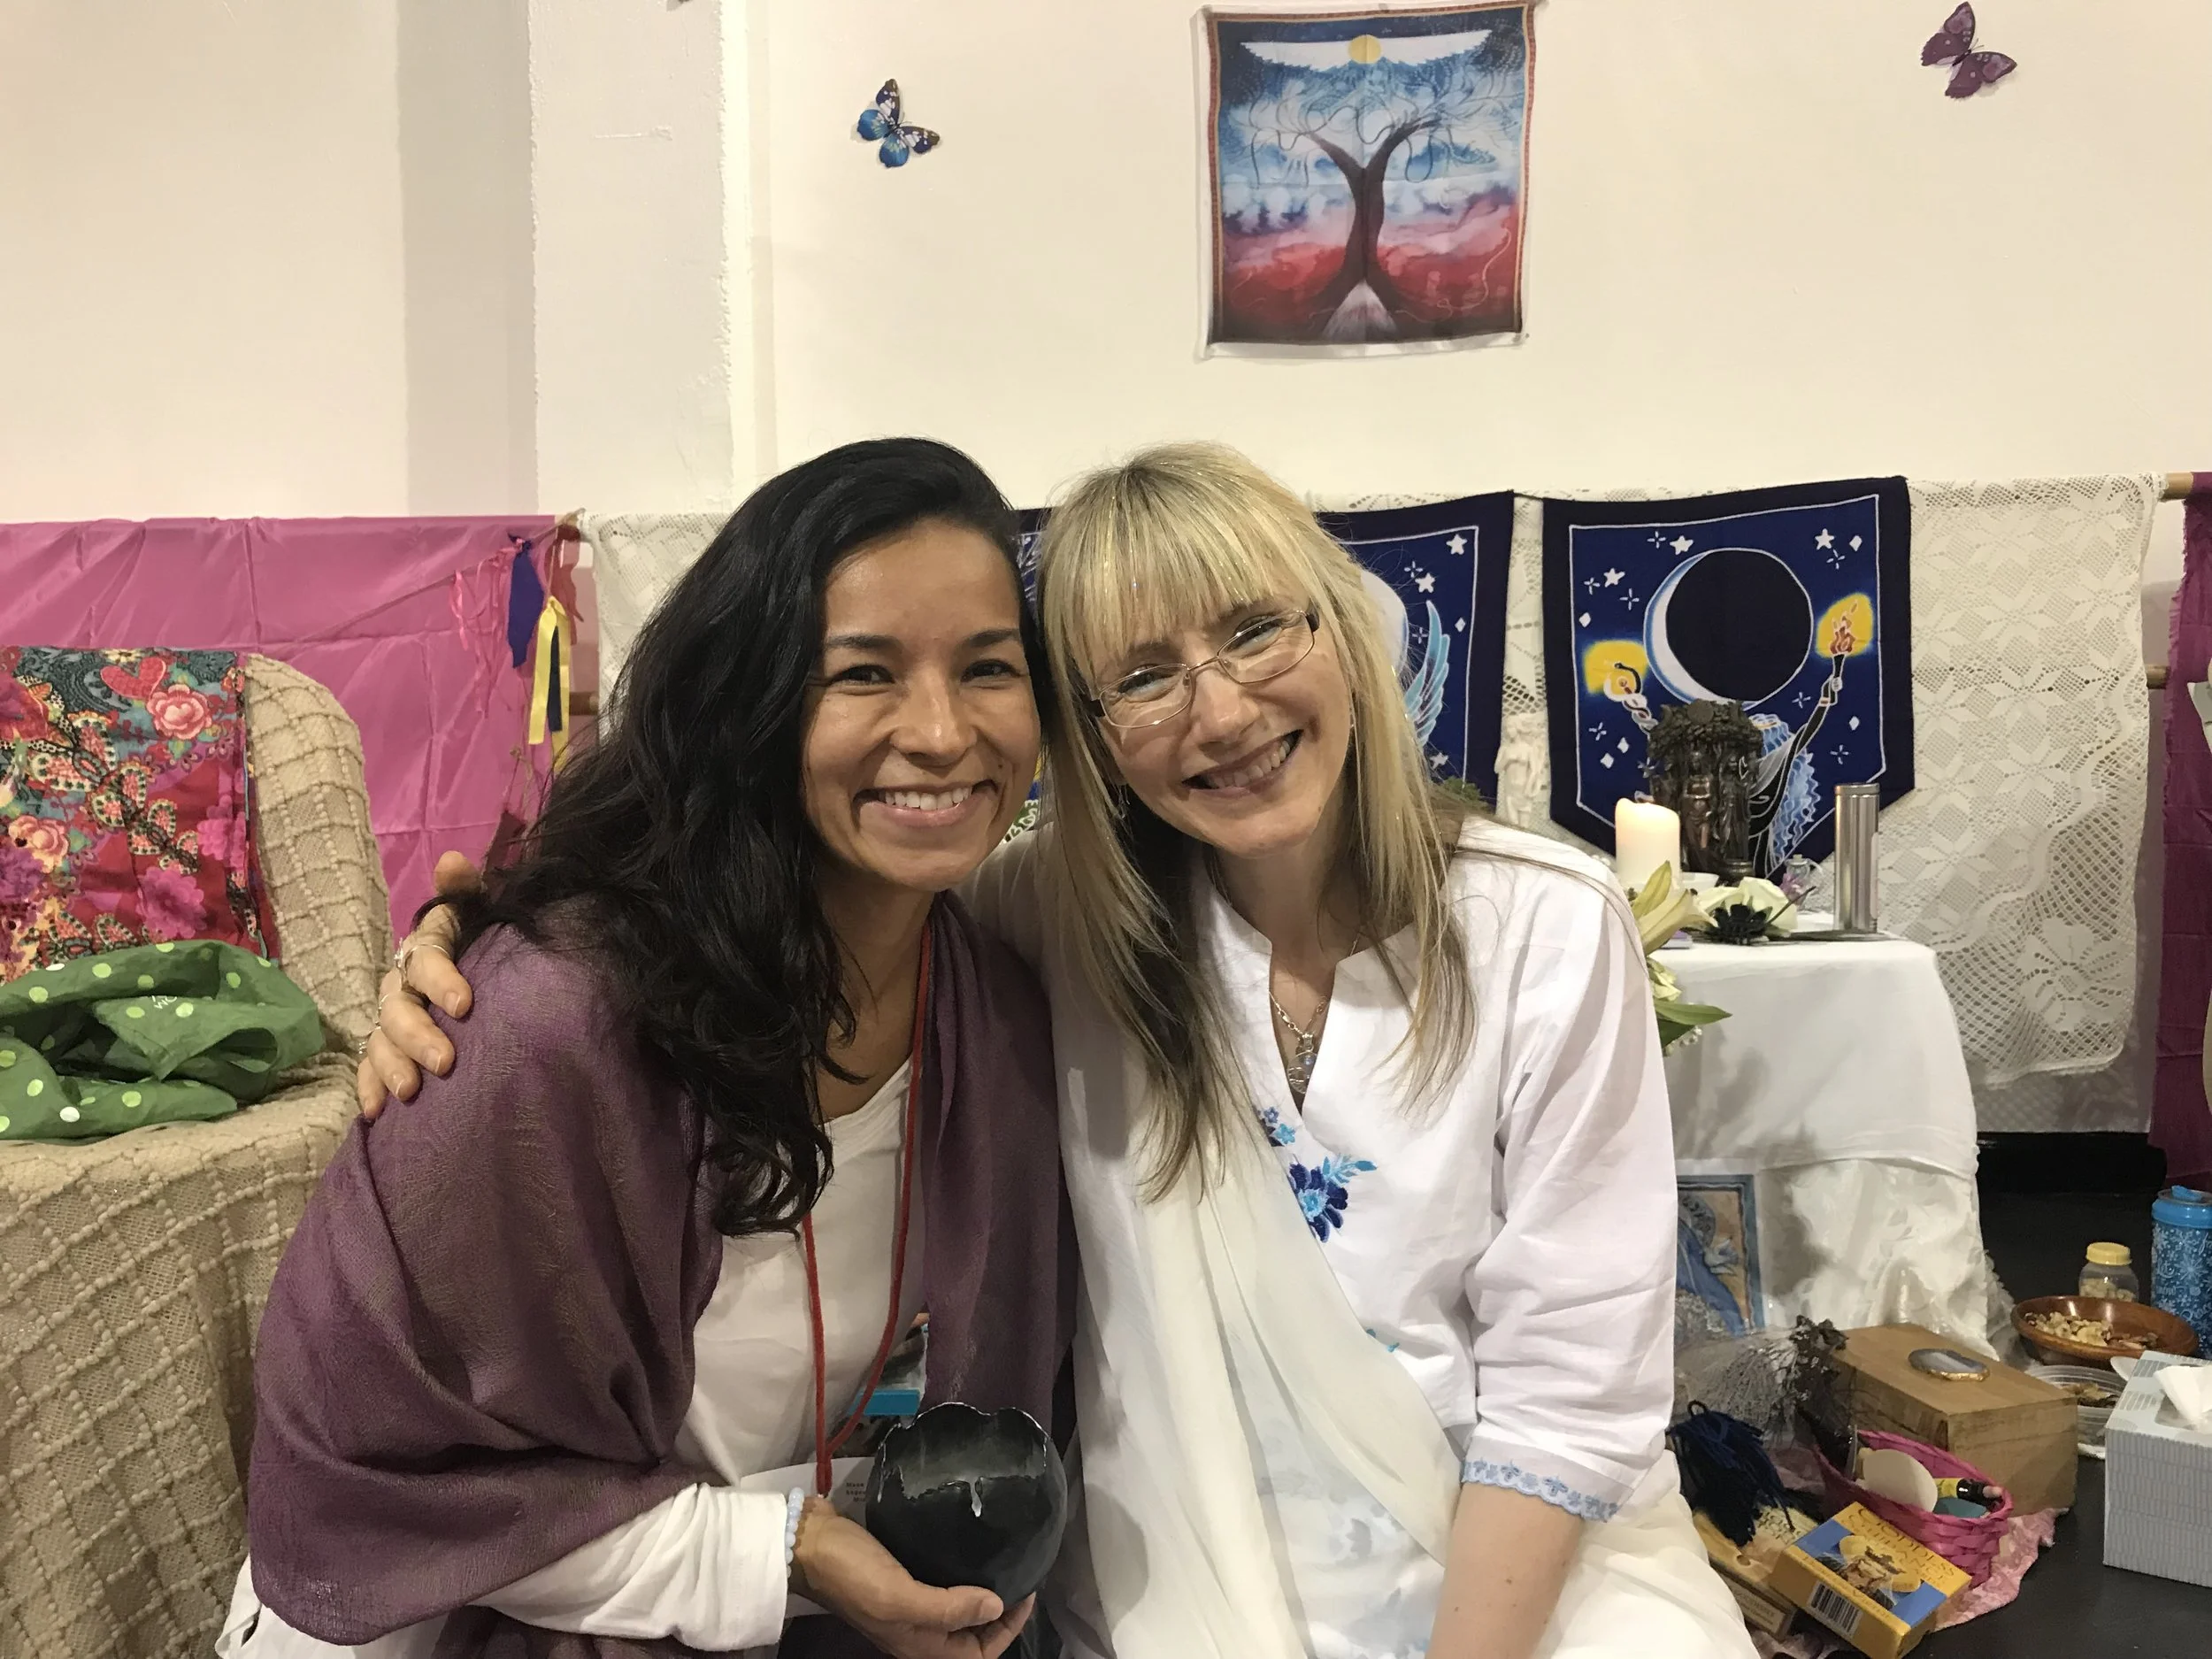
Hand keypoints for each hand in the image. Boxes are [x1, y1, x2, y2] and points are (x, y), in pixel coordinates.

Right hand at [356, 852, 482, 1118]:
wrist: (478, 985)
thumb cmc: (482, 945)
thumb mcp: (480, 915)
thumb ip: (465, 892)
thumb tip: (451, 861)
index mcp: (426, 949)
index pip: (426, 958)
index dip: (442, 980)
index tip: (466, 1005)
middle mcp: (402, 983)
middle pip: (398, 1007)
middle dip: (418, 1035)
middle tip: (445, 1063)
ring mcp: (390, 1018)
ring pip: (381, 1039)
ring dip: (392, 1065)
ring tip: (412, 1092)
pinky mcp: (386, 1049)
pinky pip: (368, 1068)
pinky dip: (369, 1088)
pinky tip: (376, 1112)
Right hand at [792, 1501, 1032, 1658]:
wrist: (807, 1544)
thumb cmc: (853, 1573)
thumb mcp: (901, 1596)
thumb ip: (949, 1608)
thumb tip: (995, 1606)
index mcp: (920, 1645)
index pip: (979, 1654)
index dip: (1007, 1630)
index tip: (1025, 1593)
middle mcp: (915, 1631)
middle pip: (970, 1637)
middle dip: (999, 1616)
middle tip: (1018, 1578)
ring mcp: (905, 1606)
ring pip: (955, 1612)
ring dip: (980, 1596)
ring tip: (1000, 1565)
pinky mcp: (897, 1579)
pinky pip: (938, 1587)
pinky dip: (958, 1578)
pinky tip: (965, 1553)